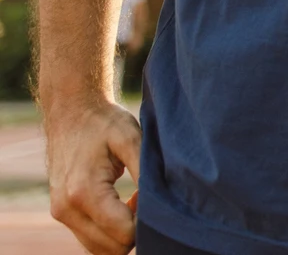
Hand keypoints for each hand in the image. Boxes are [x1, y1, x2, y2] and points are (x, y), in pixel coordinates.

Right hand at [45, 98, 140, 254]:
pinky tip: (121, 204)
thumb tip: (161, 203)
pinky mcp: (61, 213)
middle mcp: (66, 209)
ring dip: (121, 233)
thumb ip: (145, 172)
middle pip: (112, 248)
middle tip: (143, 198)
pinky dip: (108, 232)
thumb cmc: (104, 122)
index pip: (124, 234)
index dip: (146, 222)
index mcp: (84, 193)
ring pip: (99, 249)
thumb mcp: (131, 138)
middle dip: (135, 230)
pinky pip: (89, 239)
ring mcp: (61, 214)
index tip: (151, 196)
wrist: (71, 111)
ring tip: (132, 200)